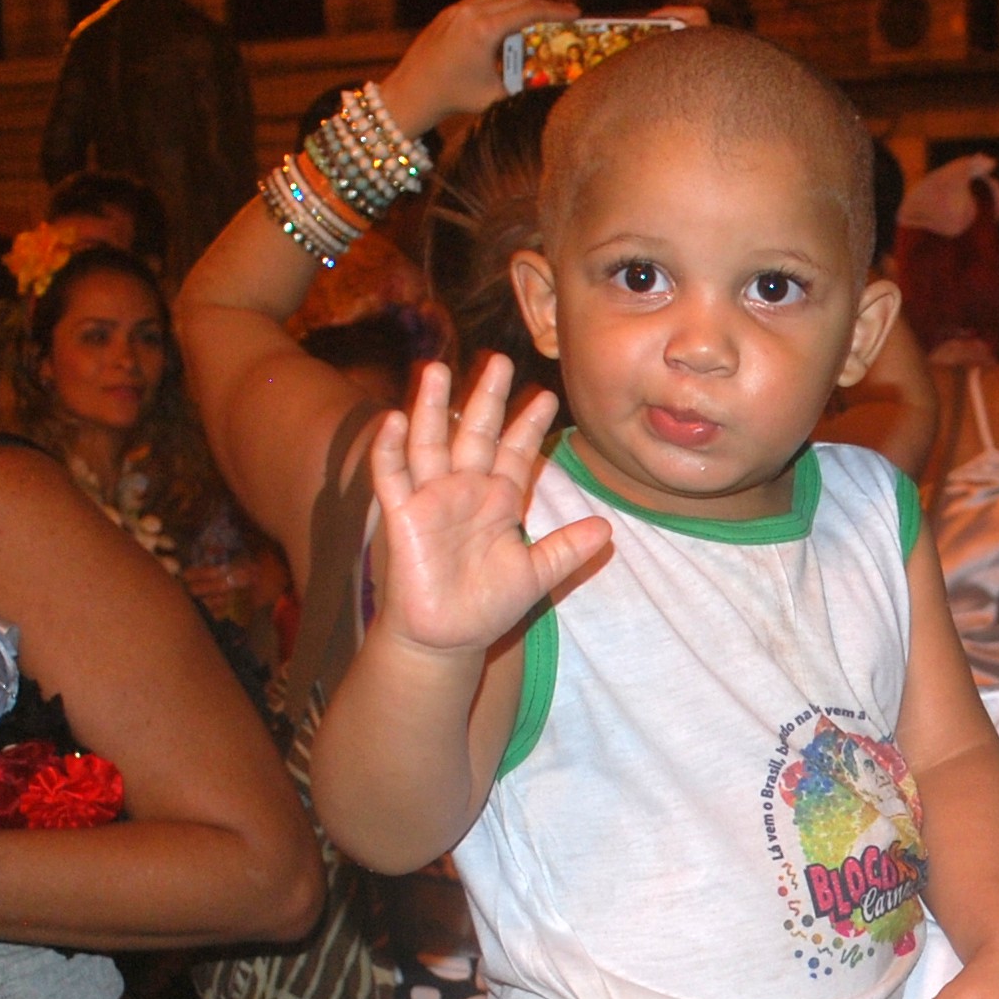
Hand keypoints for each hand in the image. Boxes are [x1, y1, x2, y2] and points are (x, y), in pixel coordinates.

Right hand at [368, 354, 604, 661]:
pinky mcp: (403, 516)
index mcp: (499, 500)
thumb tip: (607, 529)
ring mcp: (432, 499)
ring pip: (431, 442)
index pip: (515, 451)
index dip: (529, 424)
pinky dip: (392, 449)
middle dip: (486, 397)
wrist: (448, 638)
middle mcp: (465, 490)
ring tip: (436, 370)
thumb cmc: (487, 606)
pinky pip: (394, 476)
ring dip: (433, 408)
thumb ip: (567, 549)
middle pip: (476, 434)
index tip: (547, 395)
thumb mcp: (537, 575)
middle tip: (498, 360)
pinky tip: (396, 419)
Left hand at [379, 0, 575, 138]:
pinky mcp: (449, 13)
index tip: (575, 13)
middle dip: (543, 7)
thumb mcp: (497, 95)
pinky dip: (500, 7)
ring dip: (522, 5)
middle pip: (517, 0)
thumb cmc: (455, 97)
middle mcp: (472, 13)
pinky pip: (482, 2)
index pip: (529, 11)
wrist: (414, 91)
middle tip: (562, 16)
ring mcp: (458, 10)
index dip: (556, 11)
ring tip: (538, 17)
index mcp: (485, 30)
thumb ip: (524, 86)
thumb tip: (552, 83)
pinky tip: (509, 19)